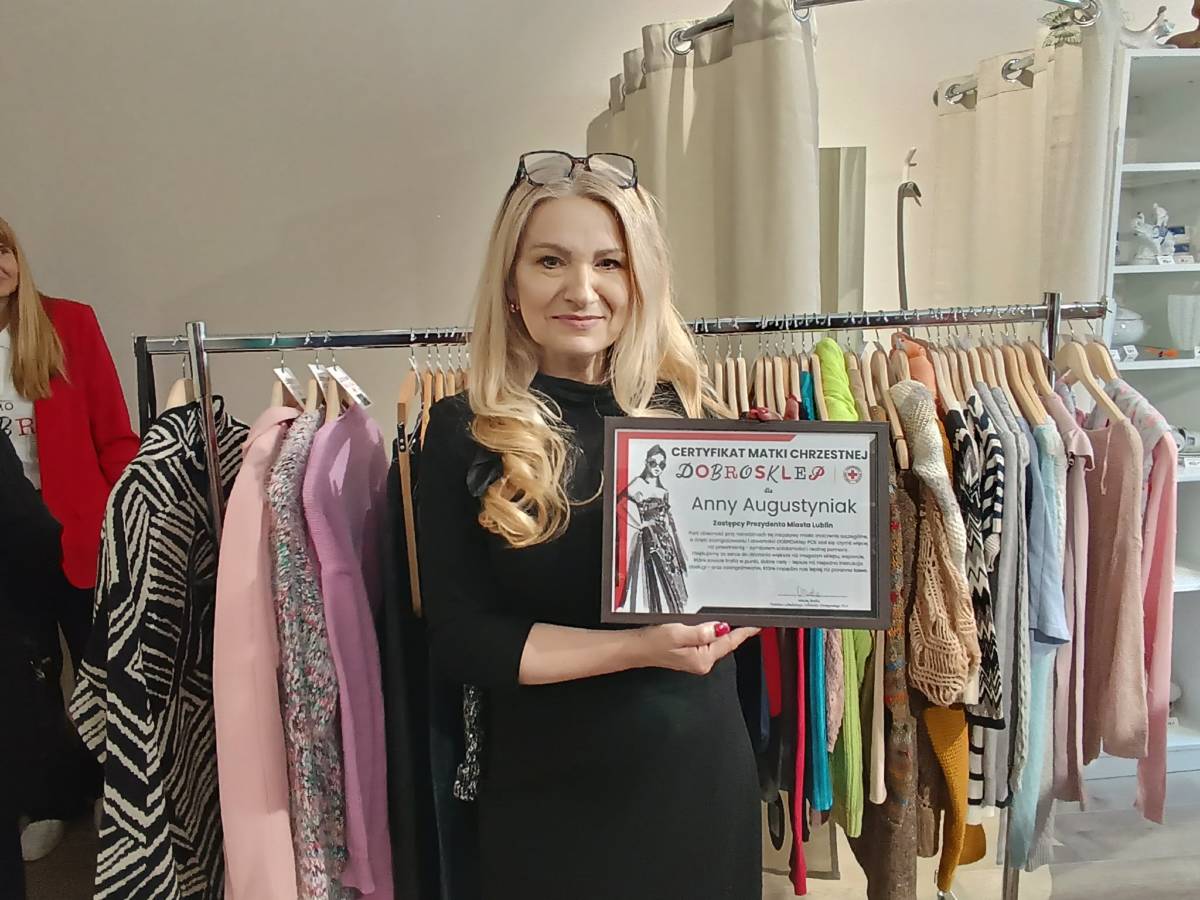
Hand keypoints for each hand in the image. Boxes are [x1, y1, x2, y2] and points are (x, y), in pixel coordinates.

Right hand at [632, 621, 760, 675]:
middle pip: (725, 643)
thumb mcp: (678, 633)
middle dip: (736, 630)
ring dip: (724, 630)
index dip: (744, 632)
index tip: (757, 625)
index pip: (729, 643)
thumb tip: (721, 628)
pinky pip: (707, 641)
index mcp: (702, 659)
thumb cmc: (652, 642)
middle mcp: (702, 661)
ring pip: (716, 641)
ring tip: (736, 617)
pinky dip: (712, 631)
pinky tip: (714, 623)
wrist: (635, 648)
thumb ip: (701, 631)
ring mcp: (696, 658)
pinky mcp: (690, 653)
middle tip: (749, 615)